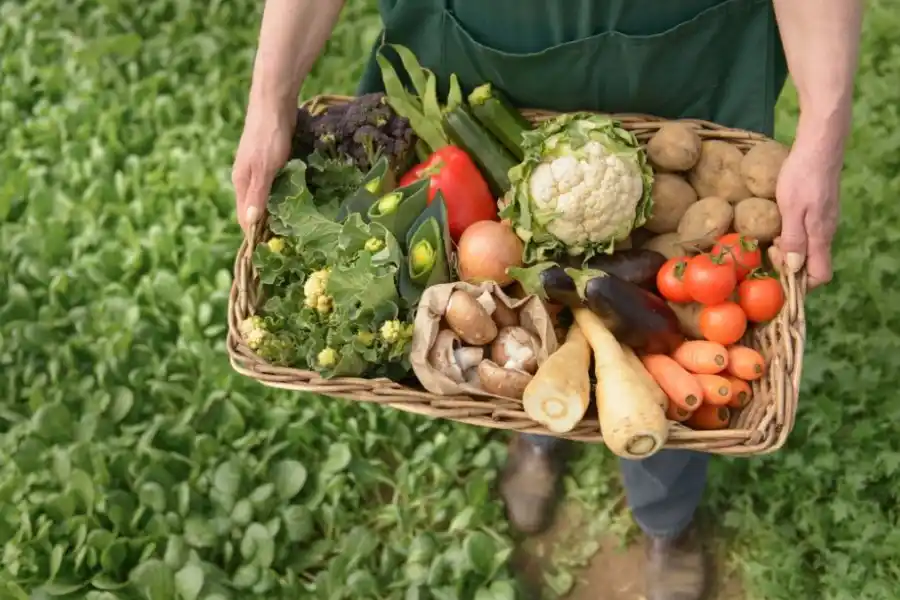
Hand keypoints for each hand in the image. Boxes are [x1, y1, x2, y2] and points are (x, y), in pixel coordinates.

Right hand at [232, 102, 294, 232]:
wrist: (274, 101)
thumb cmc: (269, 135)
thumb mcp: (265, 168)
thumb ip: (258, 194)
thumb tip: (249, 223)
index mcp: (241, 182)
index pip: (244, 217)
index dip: (255, 235)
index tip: (272, 253)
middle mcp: (247, 178)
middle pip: (254, 208)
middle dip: (267, 226)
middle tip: (289, 244)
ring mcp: (259, 169)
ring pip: (266, 197)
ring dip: (277, 211)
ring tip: (295, 228)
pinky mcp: (272, 160)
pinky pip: (276, 184)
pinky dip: (284, 195)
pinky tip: (298, 201)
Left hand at [771, 140, 841, 287]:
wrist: (818, 147)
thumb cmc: (802, 177)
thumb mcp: (791, 209)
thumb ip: (794, 239)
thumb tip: (793, 268)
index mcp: (821, 237)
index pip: (820, 276)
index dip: (800, 282)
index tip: (779, 268)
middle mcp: (826, 233)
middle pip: (812, 265)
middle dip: (790, 264)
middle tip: (771, 246)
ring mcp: (825, 222)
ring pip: (809, 249)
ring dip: (789, 249)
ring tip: (773, 234)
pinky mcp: (820, 212)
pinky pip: (808, 235)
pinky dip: (793, 236)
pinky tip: (779, 223)